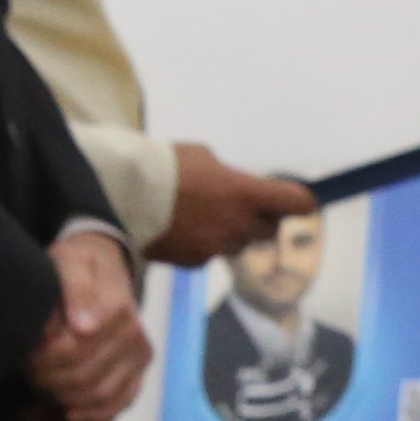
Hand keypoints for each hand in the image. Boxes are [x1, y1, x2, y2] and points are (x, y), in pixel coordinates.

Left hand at [20, 226, 152, 420]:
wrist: (100, 268)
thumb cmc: (77, 265)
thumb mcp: (70, 262)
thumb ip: (76, 289)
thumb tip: (85, 327)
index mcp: (121, 315)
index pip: (76, 353)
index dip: (42, 360)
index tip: (20, 354)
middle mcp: (136, 344)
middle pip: (85, 381)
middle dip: (46, 382)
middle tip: (22, 371)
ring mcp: (137, 367)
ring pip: (99, 404)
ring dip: (59, 408)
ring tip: (29, 400)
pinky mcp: (131, 383)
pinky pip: (112, 418)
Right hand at [152, 144, 317, 270]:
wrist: (120, 197)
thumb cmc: (163, 166)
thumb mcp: (202, 157)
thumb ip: (226, 176)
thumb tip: (233, 186)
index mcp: (246, 194)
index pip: (298, 203)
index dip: (298, 200)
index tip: (290, 199)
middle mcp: (239, 225)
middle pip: (270, 229)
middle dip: (259, 217)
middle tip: (236, 204)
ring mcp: (217, 247)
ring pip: (238, 244)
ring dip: (230, 232)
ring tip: (200, 215)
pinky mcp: (194, 262)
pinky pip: (209, 254)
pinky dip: (201, 244)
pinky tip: (179, 229)